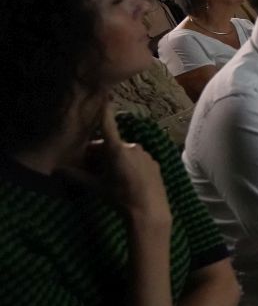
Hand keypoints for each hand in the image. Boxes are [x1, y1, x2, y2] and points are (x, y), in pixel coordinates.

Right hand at [62, 105, 170, 226]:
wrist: (150, 210)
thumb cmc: (120, 197)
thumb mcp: (96, 187)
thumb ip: (76, 176)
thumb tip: (55, 170)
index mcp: (117, 149)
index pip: (108, 124)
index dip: (105, 110)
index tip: (104, 95)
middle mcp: (132, 146)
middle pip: (111, 145)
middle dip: (99, 154)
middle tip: (90, 168)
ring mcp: (145, 153)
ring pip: (124, 152)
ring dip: (114, 159)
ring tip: (108, 177)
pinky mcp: (153, 161)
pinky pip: (136, 158)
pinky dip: (128, 164)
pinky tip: (126, 179)